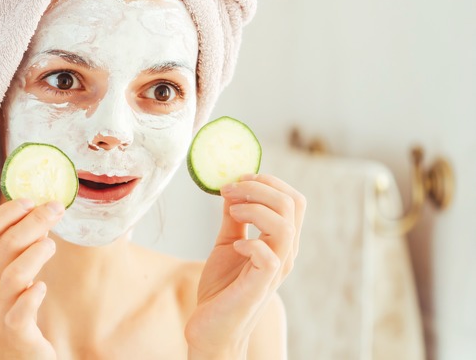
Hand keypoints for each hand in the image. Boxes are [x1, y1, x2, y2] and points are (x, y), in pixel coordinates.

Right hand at [0, 199, 63, 359]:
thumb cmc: (5, 313)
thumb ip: (7, 252)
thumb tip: (35, 213)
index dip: (4, 213)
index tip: (29, 199)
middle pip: (2, 246)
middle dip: (31, 222)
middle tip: (54, 209)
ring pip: (15, 273)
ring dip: (37, 252)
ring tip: (51, 244)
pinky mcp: (15, 333)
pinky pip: (24, 306)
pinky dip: (36, 291)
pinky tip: (43, 286)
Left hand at [185, 174, 304, 358]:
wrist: (211, 326)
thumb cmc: (222, 287)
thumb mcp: (227, 243)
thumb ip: (233, 219)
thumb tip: (231, 188)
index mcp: (280, 240)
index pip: (294, 199)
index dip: (269, 181)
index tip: (238, 179)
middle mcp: (285, 252)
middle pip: (292, 204)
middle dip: (258, 187)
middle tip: (228, 190)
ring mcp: (276, 269)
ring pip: (285, 225)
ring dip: (254, 209)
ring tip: (231, 213)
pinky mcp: (261, 285)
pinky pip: (269, 257)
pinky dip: (250, 243)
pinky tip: (235, 246)